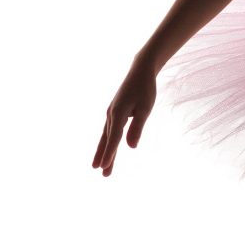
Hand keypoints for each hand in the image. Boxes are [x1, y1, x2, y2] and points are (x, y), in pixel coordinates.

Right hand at [92, 56, 158, 176]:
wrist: (140, 71)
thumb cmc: (145, 89)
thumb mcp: (145, 108)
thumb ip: (138, 127)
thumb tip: (131, 147)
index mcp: (118, 113)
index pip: (114, 138)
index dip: (109, 153)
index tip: (103, 167)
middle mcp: (111, 114)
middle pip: (107, 140)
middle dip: (104, 157)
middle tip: (101, 173)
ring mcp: (111, 113)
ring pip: (106, 136)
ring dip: (103, 151)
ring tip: (99, 167)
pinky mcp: (114, 112)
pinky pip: (109, 131)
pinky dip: (107, 142)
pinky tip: (107, 148)